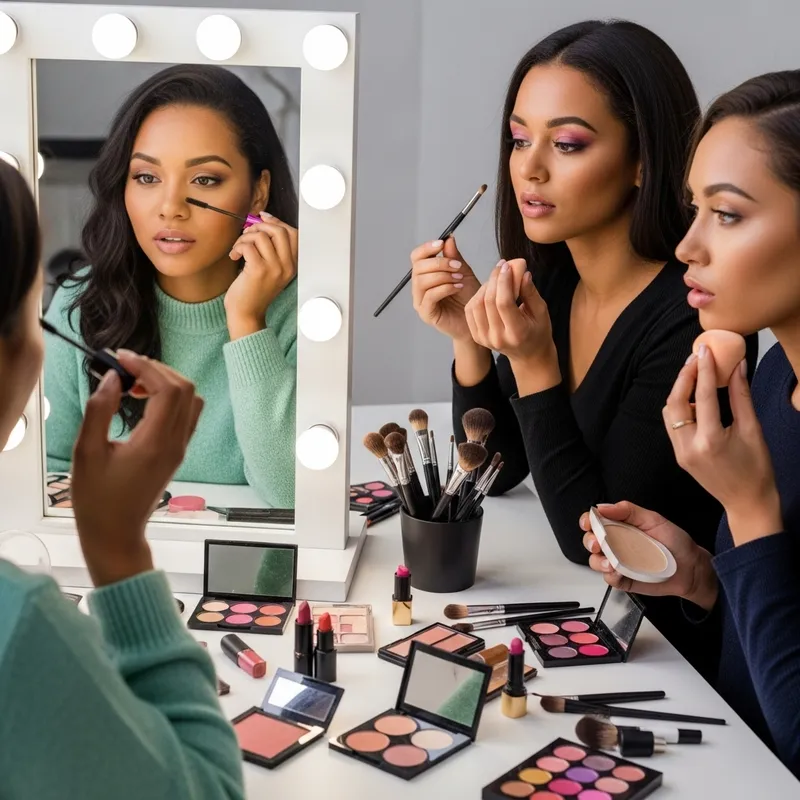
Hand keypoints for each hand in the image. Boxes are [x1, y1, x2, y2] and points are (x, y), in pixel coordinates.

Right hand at [71, 352, 203, 586]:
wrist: (117, 534)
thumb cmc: (98, 500)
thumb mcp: (87, 453)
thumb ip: (100, 410)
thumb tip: (114, 378)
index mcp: (156, 443)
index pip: (168, 389)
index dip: (147, 366)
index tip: (121, 358)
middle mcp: (176, 443)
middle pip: (186, 389)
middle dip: (158, 369)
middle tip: (126, 367)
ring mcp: (181, 448)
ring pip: (191, 400)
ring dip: (167, 382)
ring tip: (133, 383)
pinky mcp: (178, 452)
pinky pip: (187, 414)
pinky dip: (171, 398)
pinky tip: (143, 400)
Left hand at [225, 212, 297, 338]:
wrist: (246, 313)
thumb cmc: (254, 291)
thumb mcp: (271, 270)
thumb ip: (272, 249)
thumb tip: (264, 220)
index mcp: (292, 265)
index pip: (293, 234)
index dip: (277, 222)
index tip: (262, 219)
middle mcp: (287, 266)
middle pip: (279, 230)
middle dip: (259, 226)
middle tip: (247, 235)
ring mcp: (274, 268)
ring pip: (260, 236)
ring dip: (244, 238)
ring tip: (238, 249)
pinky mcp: (258, 270)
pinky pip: (248, 245)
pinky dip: (238, 247)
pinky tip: (234, 257)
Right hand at [410, 236, 480, 341]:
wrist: (477, 320)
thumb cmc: (469, 298)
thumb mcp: (463, 272)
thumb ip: (454, 257)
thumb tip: (449, 238)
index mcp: (425, 275)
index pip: (417, 257)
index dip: (426, 248)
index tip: (441, 244)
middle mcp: (419, 288)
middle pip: (418, 268)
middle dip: (439, 263)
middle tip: (457, 266)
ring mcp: (420, 301)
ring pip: (422, 281)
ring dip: (443, 276)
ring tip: (459, 279)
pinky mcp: (426, 314)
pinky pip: (429, 296)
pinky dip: (444, 288)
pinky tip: (457, 287)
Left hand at [465, 261, 558, 392]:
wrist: (528, 354)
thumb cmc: (538, 331)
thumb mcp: (541, 311)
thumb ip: (530, 292)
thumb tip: (522, 272)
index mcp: (516, 333)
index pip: (504, 303)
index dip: (504, 281)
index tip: (507, 266)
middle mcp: (498, 338)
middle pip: (489, 302)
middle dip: (494, 279)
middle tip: (501, 265)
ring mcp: (484, 338)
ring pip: (476, 304)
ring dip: (485, 286)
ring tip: (496, 278)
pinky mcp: (477, 336)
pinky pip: (471, 311)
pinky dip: (477, 296)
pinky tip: (488, 289)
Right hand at [579, 501, 717, 609]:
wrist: (691, 568)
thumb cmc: (675, 542)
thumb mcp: (653, 519)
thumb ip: (628, 510)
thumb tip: (604, 507)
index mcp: (620, 526)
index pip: (596, 521)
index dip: (588, 521)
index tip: (589, 522)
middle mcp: (616, 544)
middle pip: (590, 541)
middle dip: (589, 541)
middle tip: (598, 543)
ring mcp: (619, 562)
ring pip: (595, 561)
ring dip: (598, 561)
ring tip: (610, 562)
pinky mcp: (624, 579)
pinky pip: (609, 579)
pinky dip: (611, 576)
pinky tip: (619, 571)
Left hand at [664, 347, 781, 543]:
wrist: (747, 503)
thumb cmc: (757, 469)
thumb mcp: (753, 430)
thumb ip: (742, 396)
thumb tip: (738, 365)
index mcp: (710, 441)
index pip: (703, 396)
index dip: (703, 369)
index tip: (705, 350)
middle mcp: (689, 447)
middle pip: (676, 402)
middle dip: (684, 377)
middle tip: (696, 358)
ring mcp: (680, 453)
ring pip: (669, 412)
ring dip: (679, 391)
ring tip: (695, 374)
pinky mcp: (679, 456)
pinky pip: (672, 425)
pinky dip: (680, 407)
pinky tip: (694, 397)